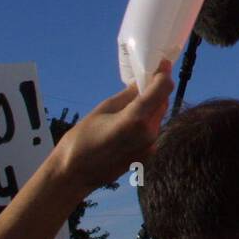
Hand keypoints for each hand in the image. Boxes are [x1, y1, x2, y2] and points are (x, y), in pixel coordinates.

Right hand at [55, 60, 172, 194]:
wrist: (75, 174)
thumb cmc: (82, 139)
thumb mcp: (103, 109)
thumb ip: (128, 95)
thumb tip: (142, 82)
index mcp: (136, 119)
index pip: (162, 89)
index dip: (163, 74)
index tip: (162, 64)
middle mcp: (149, 133)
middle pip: (162, 102)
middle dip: (156, 89)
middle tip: (145, 80)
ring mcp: (150, 146)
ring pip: (158, 116)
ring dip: (152, 106)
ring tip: (133, 102)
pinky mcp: (148, 155)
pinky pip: (153, 130)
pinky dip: (147, 121)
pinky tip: (130, 122)